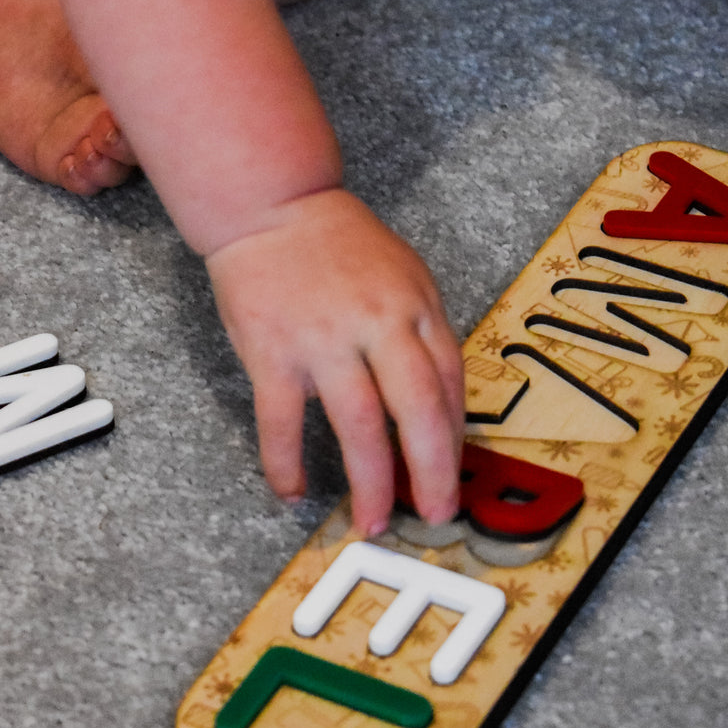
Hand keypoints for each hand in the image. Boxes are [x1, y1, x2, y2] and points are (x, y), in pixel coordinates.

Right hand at [205, 188, 464, 535]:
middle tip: (434, 514)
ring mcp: (323, 339)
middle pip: (418, 409)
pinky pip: (282, 421)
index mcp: (415, 305)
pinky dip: (285, 463)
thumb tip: (437, 407)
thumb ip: (420, 332)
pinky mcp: (273, 351)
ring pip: (358, 424)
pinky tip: (292, 492)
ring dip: (369, 482)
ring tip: (370, 522)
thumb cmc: (339, 245)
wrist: (273, 205)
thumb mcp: (402, 274)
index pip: (449, 383)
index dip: (454, 438)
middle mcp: (377, 323)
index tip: (452, 476)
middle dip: (432, 472)